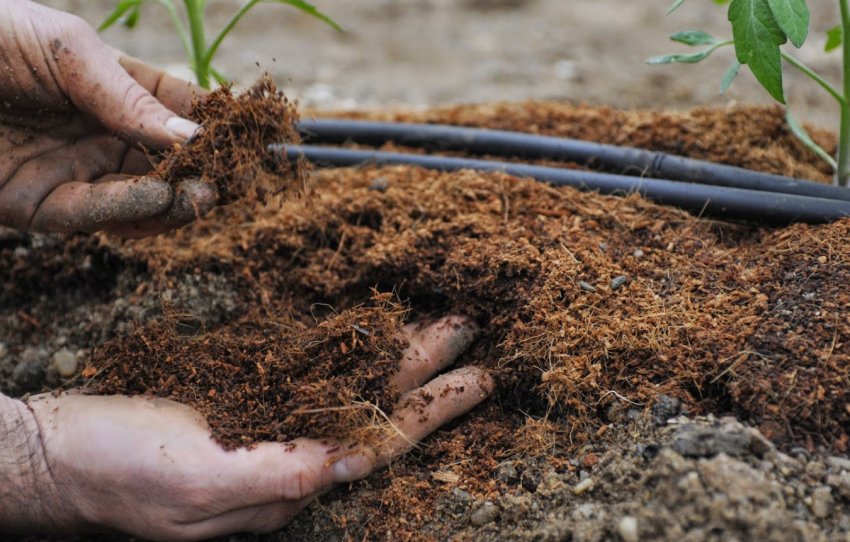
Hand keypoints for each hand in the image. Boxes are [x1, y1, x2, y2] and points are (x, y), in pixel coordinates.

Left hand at [0, 0, 214, 236]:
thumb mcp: (66, 49)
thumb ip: (128, 97)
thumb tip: (195, 136)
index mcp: (112, 88)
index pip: (180, 110)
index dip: (220, 124)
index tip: (258, 137)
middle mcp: (101, 134)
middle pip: (169, 164)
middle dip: (205, 173)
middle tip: (234, 179)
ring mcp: (75, 173)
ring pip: (142, 199)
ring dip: (176, 200)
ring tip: (203, 193)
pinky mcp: (41, 207)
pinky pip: (95, 216)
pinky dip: (131, 212)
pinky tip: (159, 200)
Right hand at [22, 316, 490, 539]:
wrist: (57, 456)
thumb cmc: (113, 474)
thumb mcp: (191, 483)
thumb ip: (271, 475)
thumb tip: (344, 463)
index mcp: (288, 479)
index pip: (381, 442)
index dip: (432, 412)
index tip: (477, 379)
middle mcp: (288, 449)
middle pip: (375, 405)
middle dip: (426, 370)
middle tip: (470, 327)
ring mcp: (266, 420)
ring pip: (347, 382)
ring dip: (393, 353)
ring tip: (435, 321)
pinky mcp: (240, 395)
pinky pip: (307, 366)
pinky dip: (342, 345)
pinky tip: (363, 328)